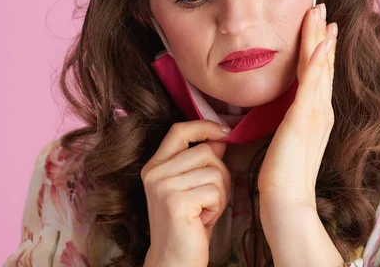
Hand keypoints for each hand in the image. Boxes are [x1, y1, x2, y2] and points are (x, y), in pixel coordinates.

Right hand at [141, 120, 232, 266]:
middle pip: (206, 151)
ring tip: (205, 210)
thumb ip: (202, 160)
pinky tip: (203, 219)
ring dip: (220, 193)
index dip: (204, 126)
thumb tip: (221, 136)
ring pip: (214, 171)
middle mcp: (155, 173)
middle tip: (210, 198)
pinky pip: (215, 190)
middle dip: (220, 173)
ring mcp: (163, 187)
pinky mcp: (176, 202)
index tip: (225, 131)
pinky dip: (217, 206)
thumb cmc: (189, 223)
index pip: (179, 130)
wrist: (174, 260)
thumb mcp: (193, 185)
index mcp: (155, 166)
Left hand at [257, 2, 337, 207]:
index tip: (321, 26)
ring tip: (320, 12)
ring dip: (319, 37)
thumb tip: (288, 110)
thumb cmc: (283, 175)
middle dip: (322, 33)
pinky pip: (313, 81)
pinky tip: (321, 40)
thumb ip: (292, 122)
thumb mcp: (288, 141)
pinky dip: (318, 59)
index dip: (321, 48)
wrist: (286, 201)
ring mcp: (316, 113)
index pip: (319, 74)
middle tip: (321, 7)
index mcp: (317, 114)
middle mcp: (321, 109)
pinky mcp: (305, 117)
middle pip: (323, 63)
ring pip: (319, 66)